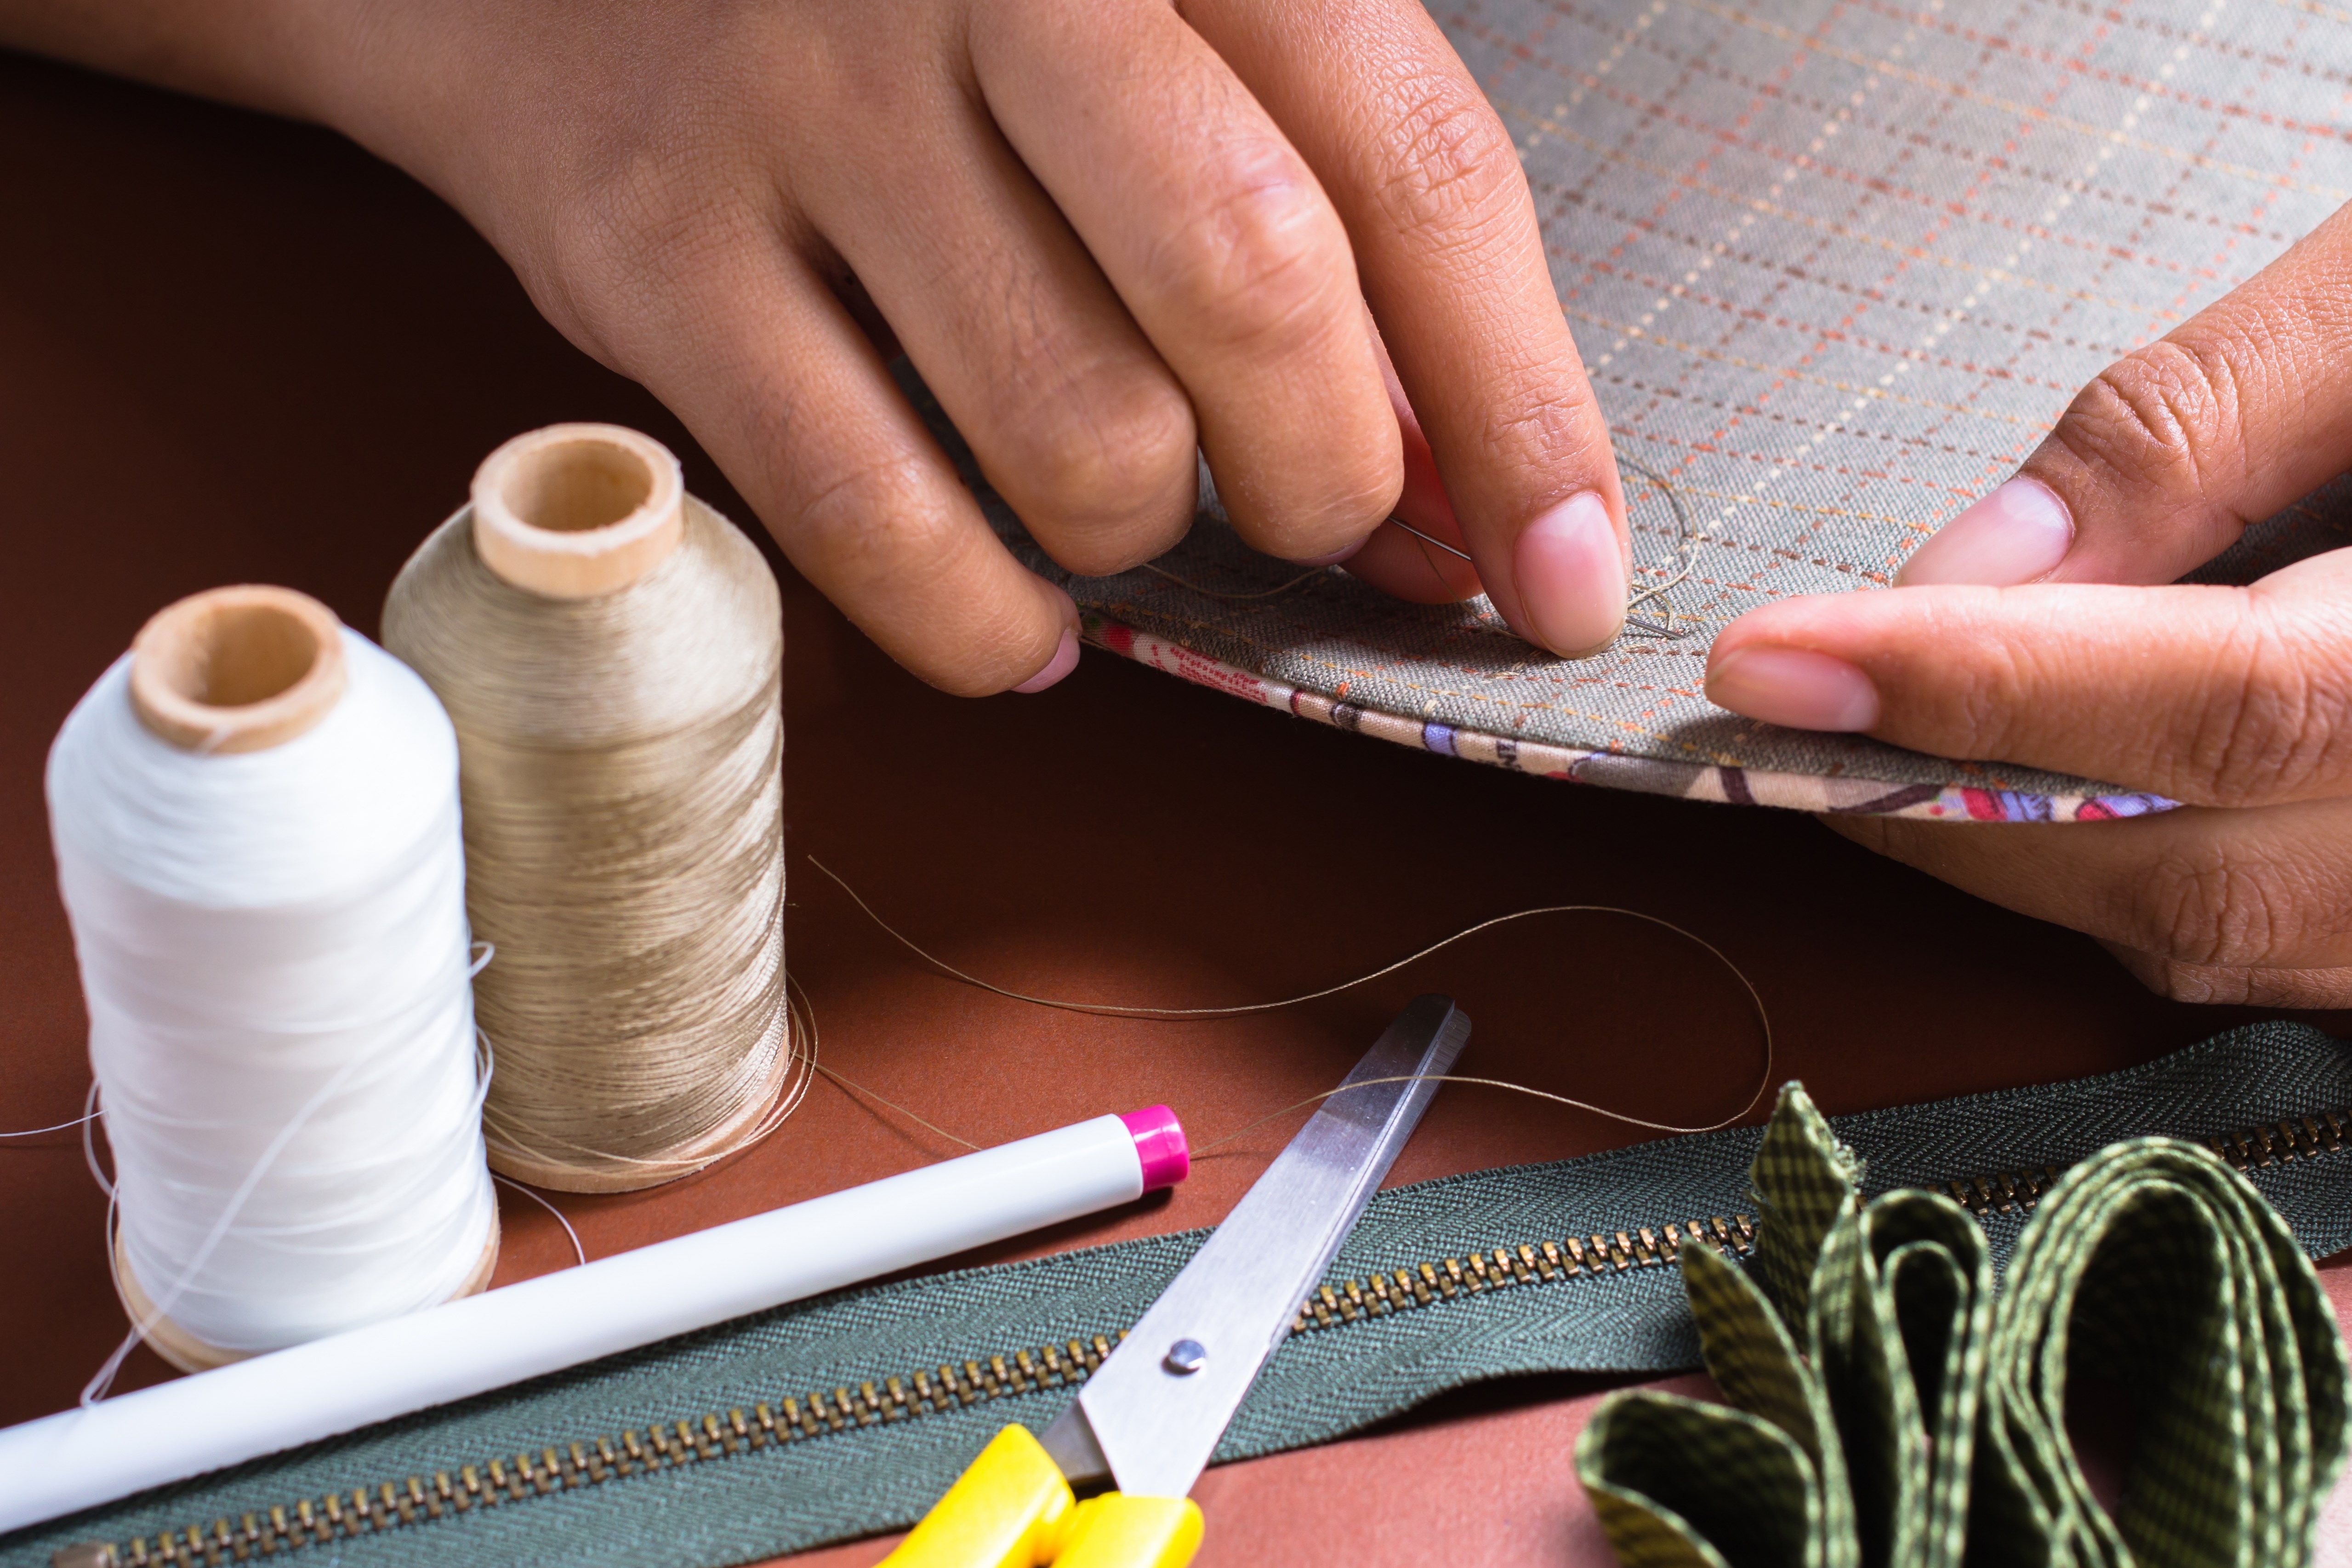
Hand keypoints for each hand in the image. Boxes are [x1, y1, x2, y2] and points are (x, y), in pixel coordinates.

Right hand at [2, 0, 1630, 691]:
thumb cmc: (926, 16)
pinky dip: (978, 618)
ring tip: (1124, 505)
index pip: (1417, 166)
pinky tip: (1019, 619)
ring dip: (1145, 537)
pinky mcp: (657, 251)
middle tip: (1314, 518)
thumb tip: (1459, 499)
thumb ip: (1319, 220)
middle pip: (1254, 289)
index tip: (1565, 579)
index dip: (1519, 404)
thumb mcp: (1150, 40)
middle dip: (1327, 478)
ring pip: (1076, 430)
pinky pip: (873, 517)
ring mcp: (808, 102)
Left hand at [1701, 201, 2351, 1006]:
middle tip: (1786, 710)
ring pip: (2225, 939)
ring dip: (2016, 857)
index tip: (1772, 658)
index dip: (1982, 691)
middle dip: (1954, 799)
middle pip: (2200, 867)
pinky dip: (2133, 891)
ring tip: (1873, 746)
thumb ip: (2195, 430)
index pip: (2228, 705)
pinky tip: (2029, 804)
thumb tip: (1973, 566)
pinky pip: (2281, 956)